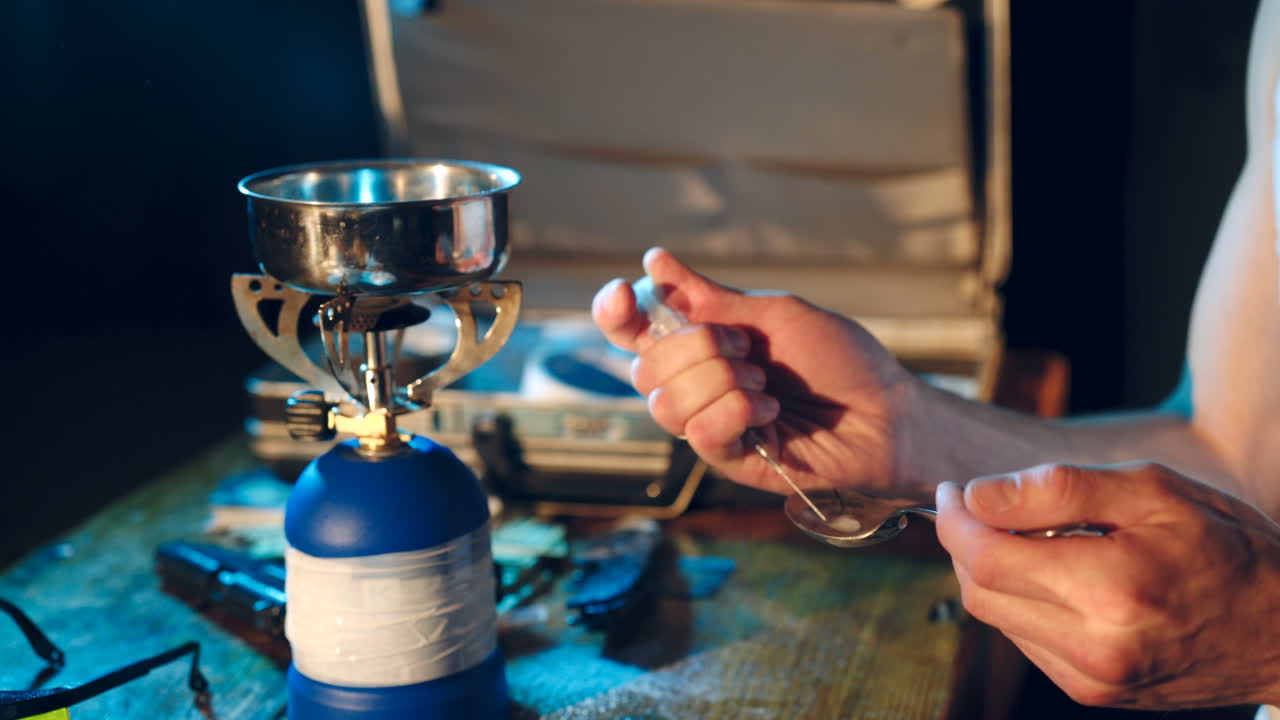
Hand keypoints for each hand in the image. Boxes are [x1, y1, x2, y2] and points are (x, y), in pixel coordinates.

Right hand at [591, 247, 924, 496]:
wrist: (885, 413)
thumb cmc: (841, 360)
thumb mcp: (775, 314)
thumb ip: (712, 297)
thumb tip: (655, 261)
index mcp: (702, 342)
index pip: (633, 330)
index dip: (616, 312)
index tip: (625, 294)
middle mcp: (697, 383)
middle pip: (645, 366)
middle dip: (696, 346)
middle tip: (747, 348)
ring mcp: (709, 422)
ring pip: (664, 403)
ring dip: (721, 382)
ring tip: (765, 383)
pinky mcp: (728, 458)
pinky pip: (699, 433)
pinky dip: (736, 411)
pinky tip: (770, 410)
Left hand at [936, 461, 1279, 708]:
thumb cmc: (1227, 546)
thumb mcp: (1153, 491)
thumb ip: (1059, 489)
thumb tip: (979, 495)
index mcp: (1112, 588)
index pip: (987, 556)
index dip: (955, 519)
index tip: (953, 489)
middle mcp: (1095, 646)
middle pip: (980, 589)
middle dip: (963, 542)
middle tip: (973, 503)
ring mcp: (1091, 678)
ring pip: (996, 616)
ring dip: (988, 571)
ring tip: (1018, 533)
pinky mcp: (1092, 693)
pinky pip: (1024, 640)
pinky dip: (1017, 600)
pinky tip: (1047, 574)